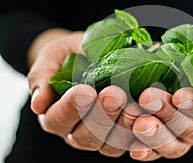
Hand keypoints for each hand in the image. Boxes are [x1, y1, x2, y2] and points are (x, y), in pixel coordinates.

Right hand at [28, 29, 141, 156]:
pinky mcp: (121, 135)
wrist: (90, 56)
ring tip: (133, 105)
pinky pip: (130, 142)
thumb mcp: (52, 57)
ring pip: (109, 143)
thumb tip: (38, 105)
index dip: (71, 108)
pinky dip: (139, 132)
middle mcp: (76, 131)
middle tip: (115, 94)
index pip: (58, 119)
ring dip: (122, 126)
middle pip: (85, 136)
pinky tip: (148, 116)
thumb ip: (42, 77)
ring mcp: (100, 136)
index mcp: (55, 115)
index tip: (85, 90)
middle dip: (102, 115)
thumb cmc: (70, 56)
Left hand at [127, 30, 192, 160]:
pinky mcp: (168, 135)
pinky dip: (145, 149)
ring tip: (136, 121)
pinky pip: (157, 148)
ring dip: (154, 135)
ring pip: (173, 144)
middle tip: (147, 98)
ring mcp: (187, 134)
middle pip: (190, 129)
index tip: (180, 95)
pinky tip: (133, 147)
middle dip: (168, 115)